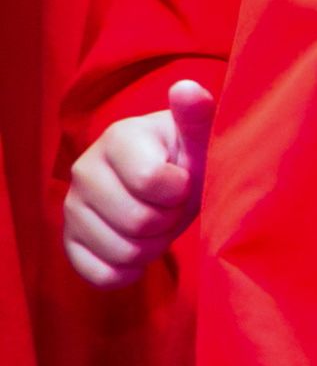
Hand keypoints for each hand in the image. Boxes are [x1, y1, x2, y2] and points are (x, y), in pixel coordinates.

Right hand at [62, 79, 210, 286]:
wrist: (168, 179)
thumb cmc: (187, 156)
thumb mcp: (199, 138)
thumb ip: (196, 117)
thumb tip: (186, 89)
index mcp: (117, 138)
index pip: (150, 181)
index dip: (179, 189)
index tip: (184, 179)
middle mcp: (84, 171)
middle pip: (137, 222)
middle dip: (169, 220)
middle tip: (174, 205)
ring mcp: (71, 208)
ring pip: (123, 252)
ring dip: (154, 247)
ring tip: (159, 223)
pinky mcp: (69, 242)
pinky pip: (101, 276)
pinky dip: (129, 272)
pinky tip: (141, 249)